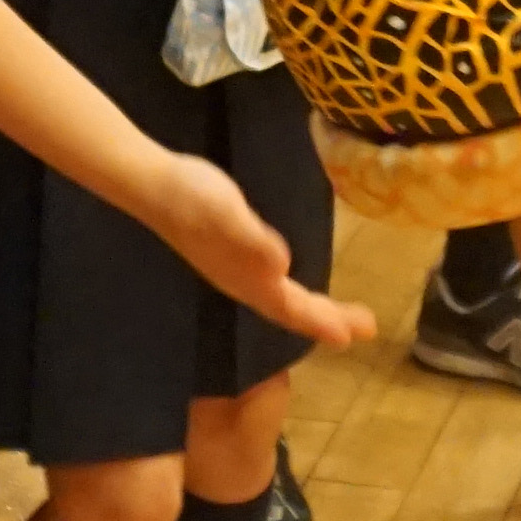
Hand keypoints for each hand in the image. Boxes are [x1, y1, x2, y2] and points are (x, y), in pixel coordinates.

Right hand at [143, 151, 375, 347]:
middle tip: (366, 327)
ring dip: (314, 311)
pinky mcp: (232, 253)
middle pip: (291, 309)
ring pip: (282, 300)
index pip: (291, 308)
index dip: (322, 322)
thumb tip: (281, 264)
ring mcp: (235, 270)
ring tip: (343, 318)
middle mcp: (242, 281)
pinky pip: (272, 285)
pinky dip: (293, 293)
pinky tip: (294, 282)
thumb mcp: (225, 213)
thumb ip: (251, 239)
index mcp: (246, 277)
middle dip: (328, 319)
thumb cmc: (191, 197)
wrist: (154, 185)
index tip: (354, 335)